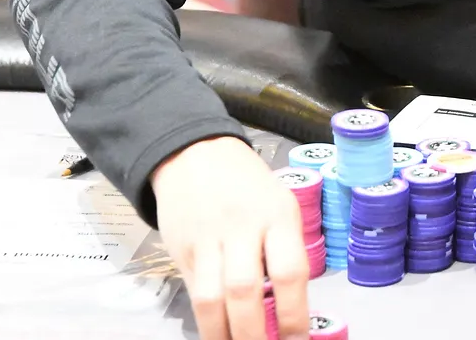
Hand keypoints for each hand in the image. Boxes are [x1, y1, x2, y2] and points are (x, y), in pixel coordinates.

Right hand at [151, 136, 309, 339]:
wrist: (195, 153)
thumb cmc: (248, 186)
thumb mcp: (278, 205)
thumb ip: (283, 251)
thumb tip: (288, 311)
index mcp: (277, 214)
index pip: (289, 272)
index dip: (294, 315)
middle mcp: (241, 226)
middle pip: (244, 291)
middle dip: (254, 335)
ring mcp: (207, 239)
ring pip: (211, 299)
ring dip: (223, 336)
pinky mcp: (181, 249)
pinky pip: (193, 293)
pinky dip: (206, 320)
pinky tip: (218, 331)